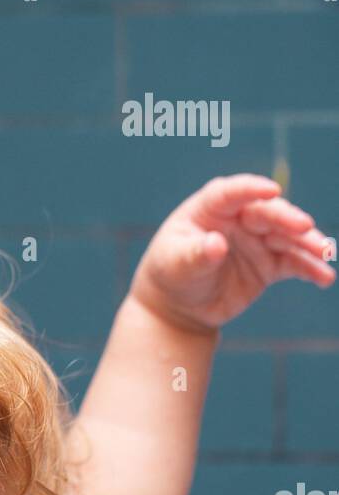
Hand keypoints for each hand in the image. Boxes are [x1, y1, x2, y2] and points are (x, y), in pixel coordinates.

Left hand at [129, 174, 334, 334]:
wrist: (179, 305)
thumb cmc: (171, 273)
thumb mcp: (175, 264)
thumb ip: (195, 255)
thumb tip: (216, 245)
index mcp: (212, 207)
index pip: (233, 192)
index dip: (252, 189)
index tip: (272, 190)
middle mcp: (240, 218)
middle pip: (269, 213)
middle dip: (289, 220)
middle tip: (306, 228)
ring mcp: (258, 240)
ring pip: (288, 237)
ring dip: (308, 244)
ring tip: (326, 254)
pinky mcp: (269, 264)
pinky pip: (293, 264)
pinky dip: (310, 269)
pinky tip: (325, 277)